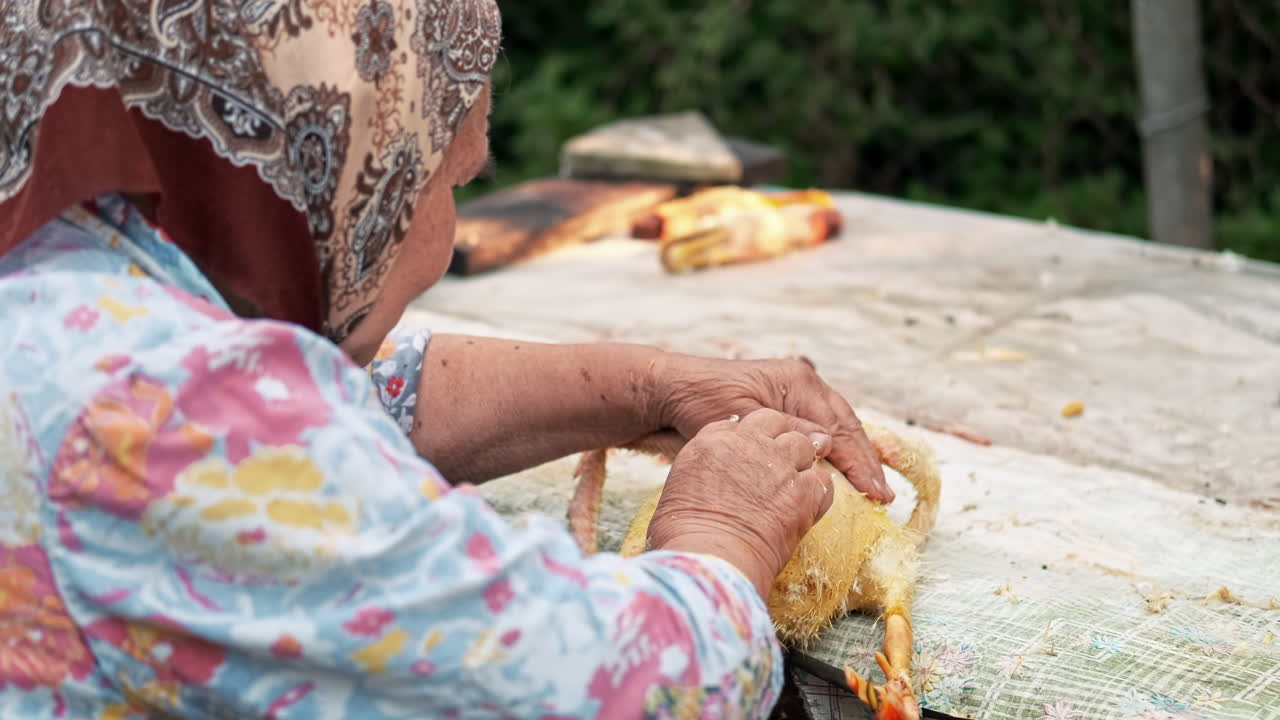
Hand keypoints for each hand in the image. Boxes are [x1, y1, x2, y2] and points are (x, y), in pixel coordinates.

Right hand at [647, 409, 835, 596]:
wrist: (709, 556)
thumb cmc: (684, 532)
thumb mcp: (680, 486)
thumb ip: (704, 468)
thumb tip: (717, 474)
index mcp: (713, 441)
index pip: (738, 423)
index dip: (746, 437)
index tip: (747, 453)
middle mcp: (748, 443)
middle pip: (772, 421)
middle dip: (776, 435)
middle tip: (775, 459)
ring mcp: (779, 464)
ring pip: (802, 444)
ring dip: (800, 459)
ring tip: (792, 482)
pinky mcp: (803, 491)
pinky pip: (822, 479)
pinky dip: (817, 490)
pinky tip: (806, 504)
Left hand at [651, 354, 891, 501]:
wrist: (669, 391)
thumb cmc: (699, 401)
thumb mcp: (744, 416)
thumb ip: (785, 431)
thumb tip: (825, 445)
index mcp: (798, 381)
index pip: (840, 428)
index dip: (860, 463)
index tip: (876, 492)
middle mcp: (802, 384)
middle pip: (846, 426)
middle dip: (866, 461)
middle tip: (884, 495)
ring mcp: (794, 393)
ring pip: (836, 427)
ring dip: (854, 457)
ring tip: (873, 487)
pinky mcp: (783, 406)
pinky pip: (818, 429)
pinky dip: (833, 451)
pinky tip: (840, 473)